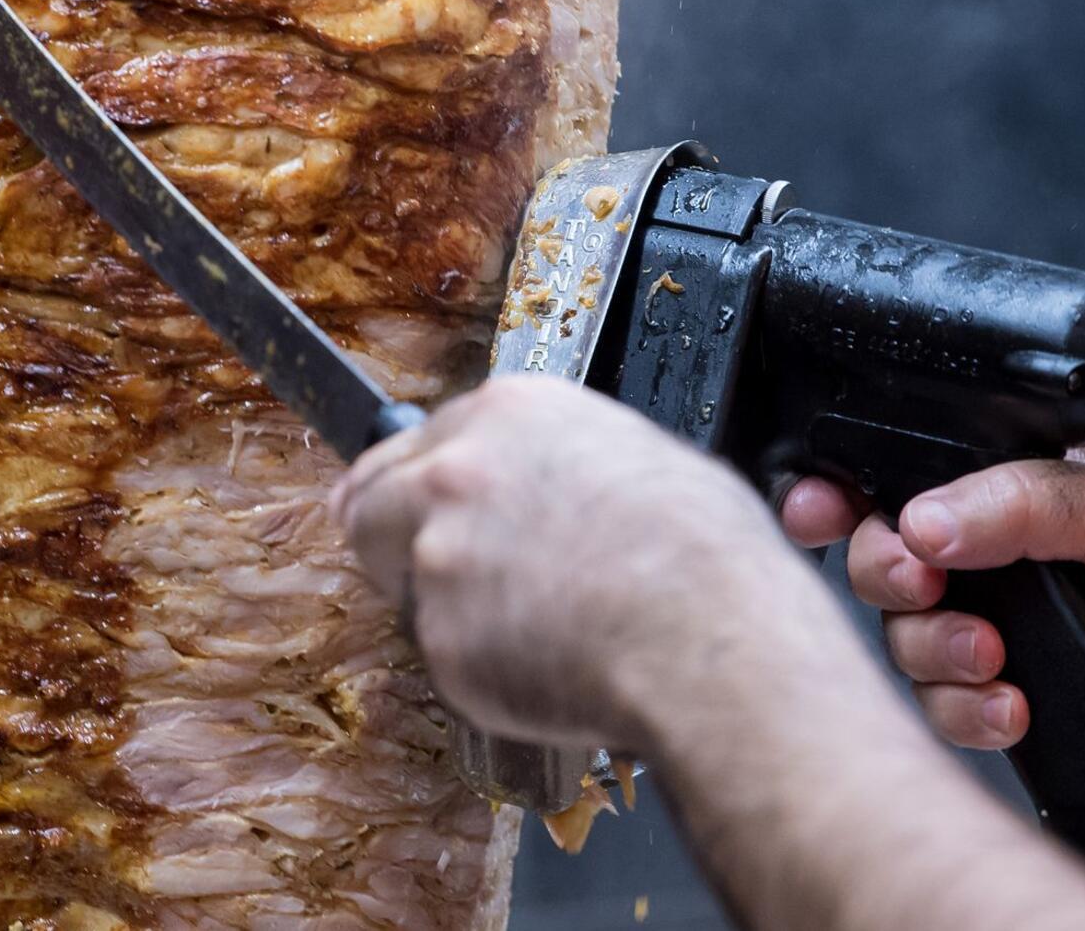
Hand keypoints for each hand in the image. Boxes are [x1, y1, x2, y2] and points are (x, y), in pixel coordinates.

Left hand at [336, 377, 828, 752]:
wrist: (714, 642)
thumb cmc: (707, 558)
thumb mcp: (642, 458)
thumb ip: (557, 461)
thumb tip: (551, 483)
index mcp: (509, 414)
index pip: (416, 444)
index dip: (418, 486)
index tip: (415, 508)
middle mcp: (456, 473)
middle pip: (370, 502)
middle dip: (391, 538)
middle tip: (429, 576)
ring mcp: (439, 554)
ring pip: (407, 587)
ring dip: (448, 609)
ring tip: (535, 628)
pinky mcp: (440, 636)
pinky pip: (448, 657)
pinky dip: (483, 671)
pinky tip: (548, 666)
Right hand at [781, 438, 1084, 749]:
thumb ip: (1022, 499)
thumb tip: (918, 516)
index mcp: (1022, 482)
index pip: (907, 470)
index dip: (848, 486)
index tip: (821, 507)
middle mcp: (1003, 552)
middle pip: (885, 554)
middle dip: (889, 573)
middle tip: (922, 581)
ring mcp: (1008, 624)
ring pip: (906, 636)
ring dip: (933, 651)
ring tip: (988, 659)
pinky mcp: (1016, 693)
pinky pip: (946, 705)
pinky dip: (967, 711)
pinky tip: (1010, 708)